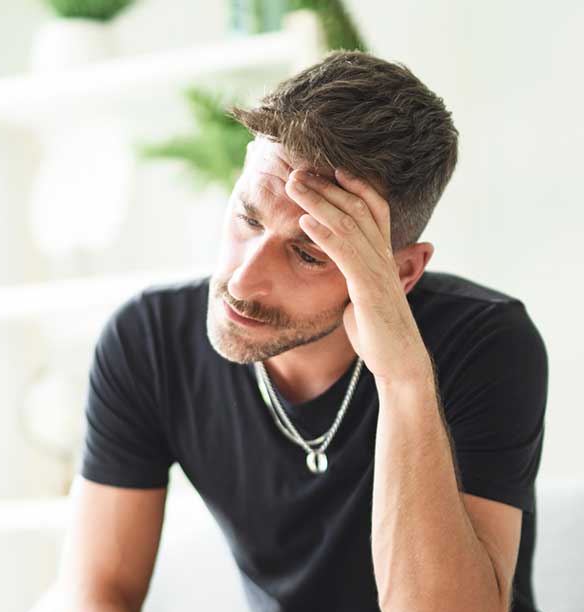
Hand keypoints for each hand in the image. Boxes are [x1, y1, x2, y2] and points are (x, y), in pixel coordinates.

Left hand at [285, 167, 432, 386]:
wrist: (399, 362)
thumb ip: (354, 281)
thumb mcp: (363, 299)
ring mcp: (377, 270)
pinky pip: (344, 253)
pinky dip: (323, 234)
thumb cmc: (379, 335)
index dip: (356, 184)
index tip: (329, 168)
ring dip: (318, 201)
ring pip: (348, 223)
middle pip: (357, 206)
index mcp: (383, 257)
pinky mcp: (368, 288)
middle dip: (327, 185)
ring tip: (293, 185)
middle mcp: (384, 256)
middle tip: (298, 170)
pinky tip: (304, 222)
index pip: (374, 208)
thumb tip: (342, 279)